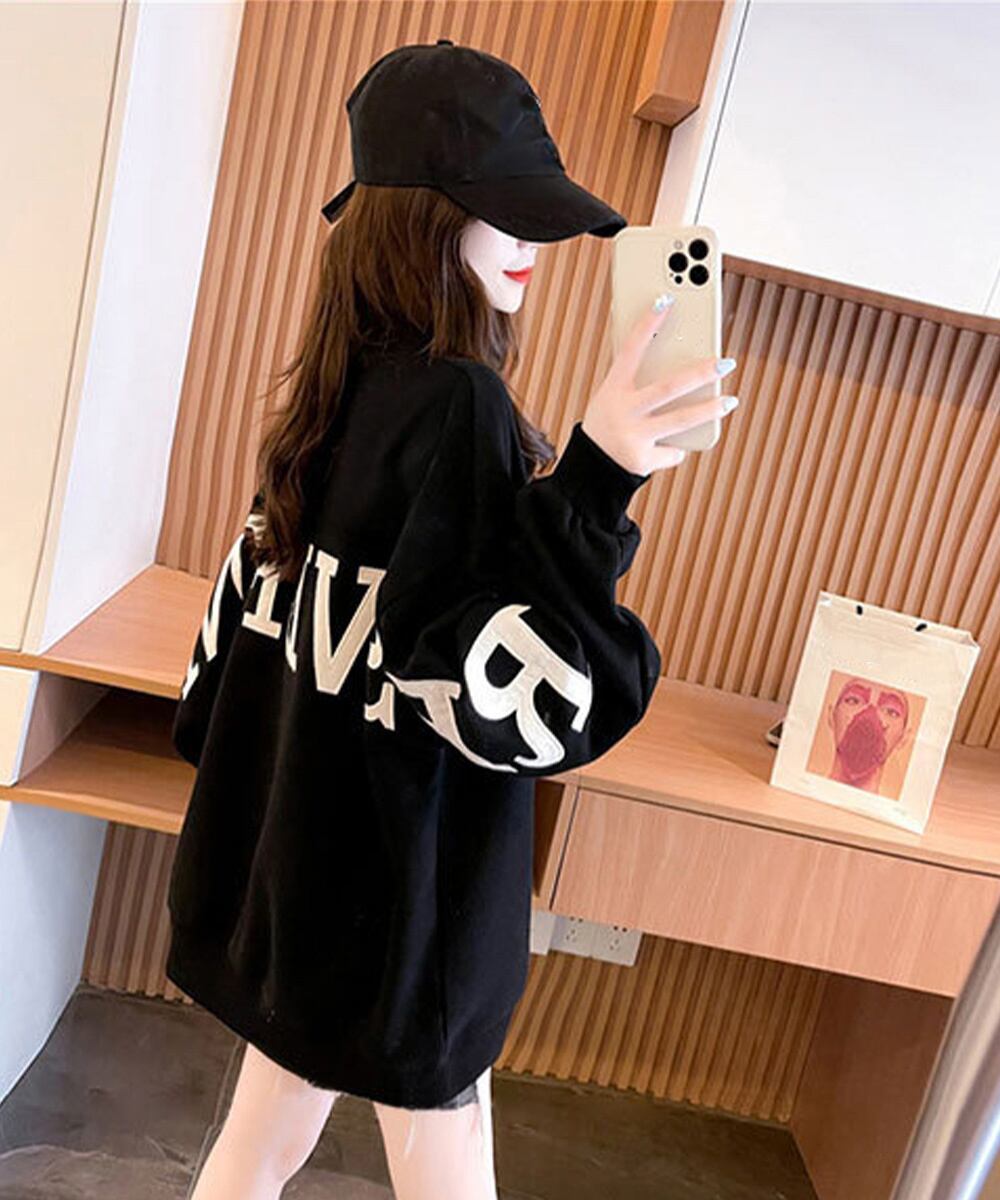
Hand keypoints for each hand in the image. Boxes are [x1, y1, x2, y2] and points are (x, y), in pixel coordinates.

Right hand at [582, 297, 739, 475]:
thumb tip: (682, 366)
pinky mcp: (643, 460)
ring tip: (730, 400)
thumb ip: (639, 385)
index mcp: (613, 390)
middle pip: (668, 387)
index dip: (647, 325)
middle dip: (700, 374)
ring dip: (709, 410)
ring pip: (680, 420)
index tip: (665, 300)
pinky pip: (672, 451)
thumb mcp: (612, 399)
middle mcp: (624, 412)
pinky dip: (676, 448)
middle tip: (726, 362)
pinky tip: (670, 447)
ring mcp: (634, 437)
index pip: (630, 350)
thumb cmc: (607, 424)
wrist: (590, 469)